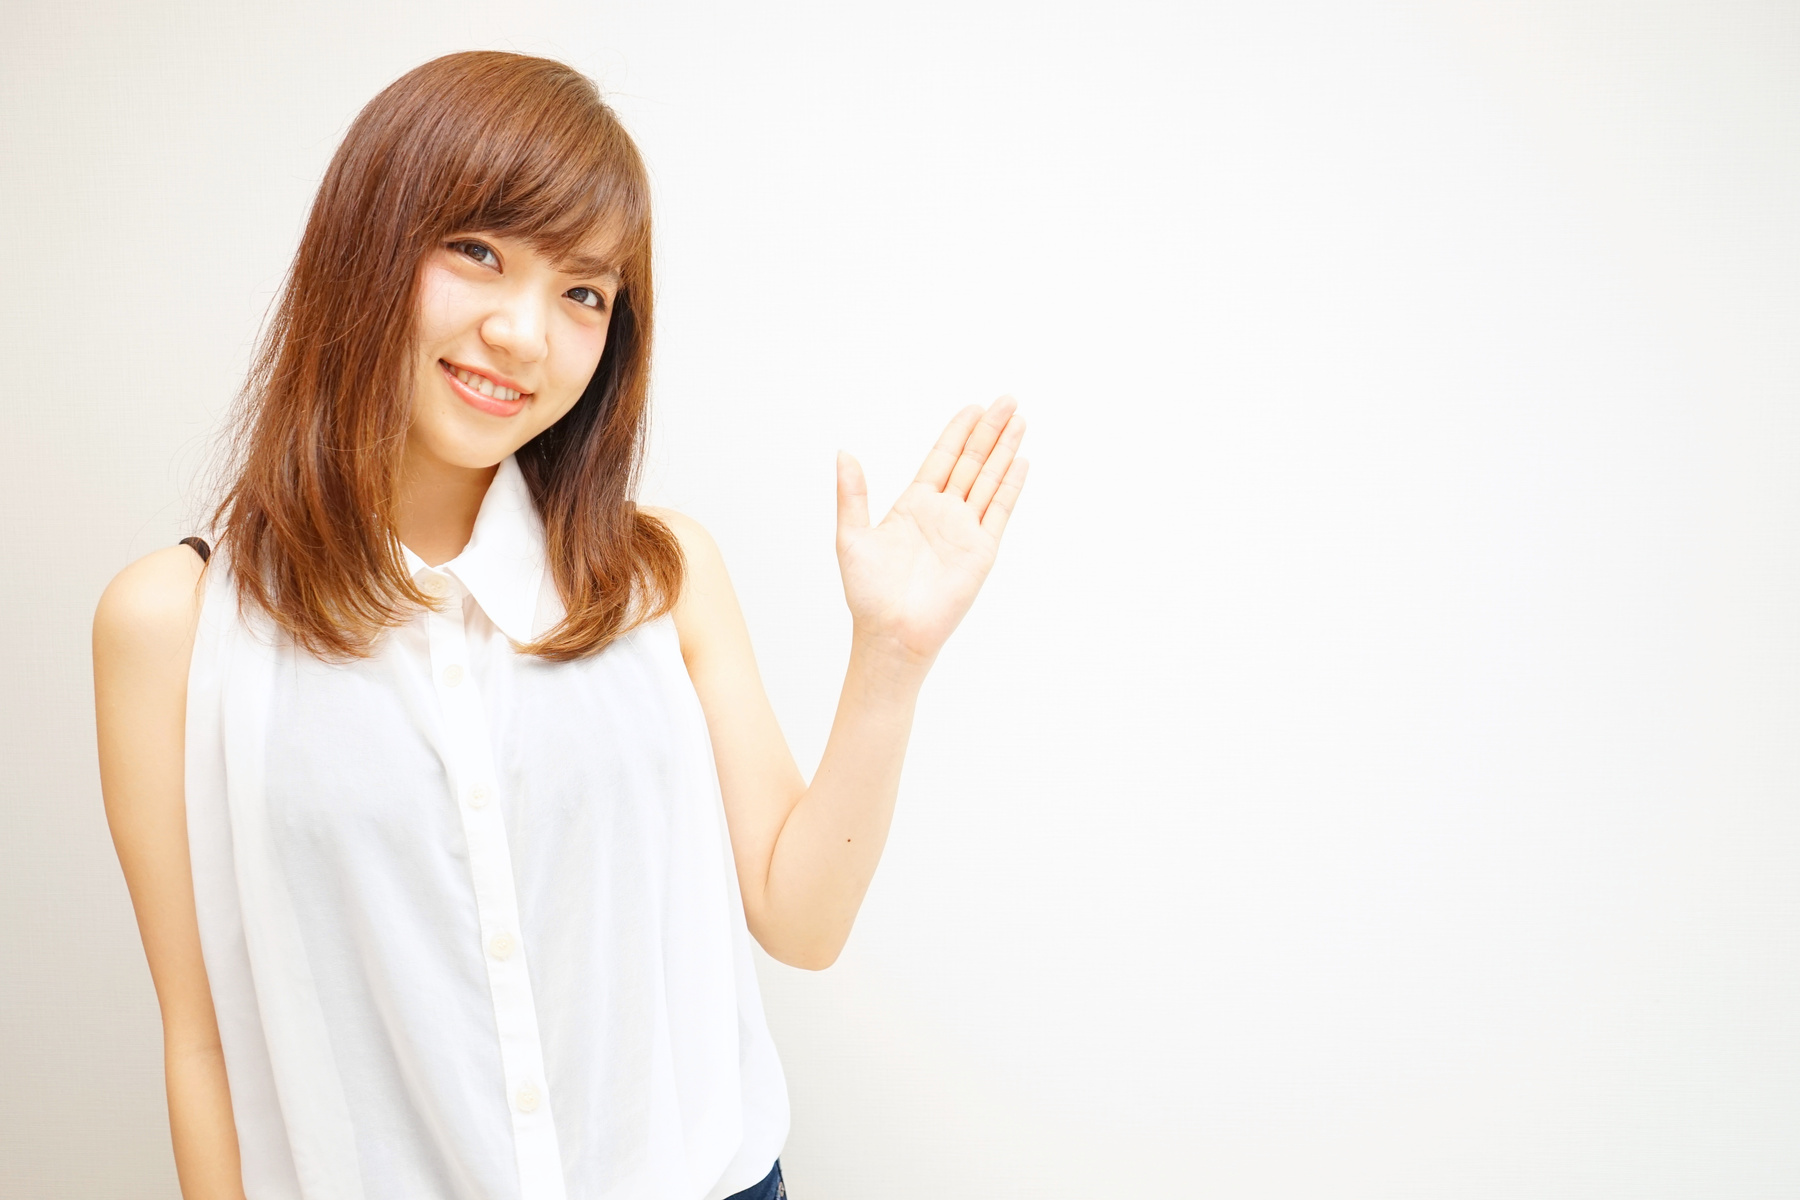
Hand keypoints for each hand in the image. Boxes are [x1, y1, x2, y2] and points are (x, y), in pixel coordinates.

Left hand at [835, 396, 1029, 666]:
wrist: (891, 633)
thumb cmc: (868, 594)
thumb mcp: (851, 537)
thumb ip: (852, 494)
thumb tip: (843, 453)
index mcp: (914, 506)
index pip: (942, 459)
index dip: (958, 432)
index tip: (972, 406)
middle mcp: (944, 514)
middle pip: (972, 462)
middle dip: (989, 430)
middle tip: (1008, 399)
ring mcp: (965, 531)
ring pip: (990, 480)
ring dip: (1005, 450)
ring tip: (1020, 419)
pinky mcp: (981, 552)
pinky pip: (999, 512)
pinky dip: (1011, 487)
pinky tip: (1021, 462)